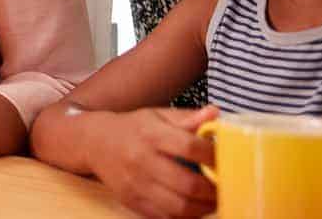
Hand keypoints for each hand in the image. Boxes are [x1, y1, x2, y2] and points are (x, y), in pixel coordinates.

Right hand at [86, 106, 218, 218]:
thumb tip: (216, 113)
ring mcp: (135, 184)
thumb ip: (187, 118)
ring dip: (204, 208)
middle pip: (188, 183)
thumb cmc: (133, 128)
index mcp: (150, 134)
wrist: (94, 142)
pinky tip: (194, 206)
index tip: (226, 158)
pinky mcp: (132, 201)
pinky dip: (186, 216)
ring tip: (213, 200)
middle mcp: (141, 160)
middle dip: (214, 189)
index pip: (190, 147)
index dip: (213, 156)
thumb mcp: (157, 115)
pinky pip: (165, 218)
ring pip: (179, 207)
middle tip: (227, 186)